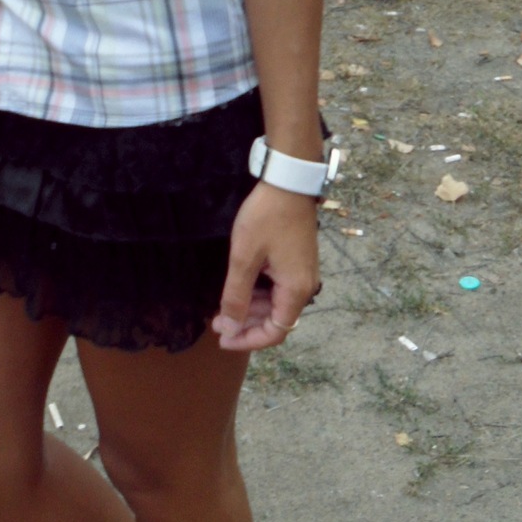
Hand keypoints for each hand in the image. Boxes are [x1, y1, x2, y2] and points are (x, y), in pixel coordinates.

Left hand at [212, 183, 320, 351]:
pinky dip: (259, 293)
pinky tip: (240, 287)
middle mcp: (305, 286)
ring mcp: (303, 273)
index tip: (223, 339)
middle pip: (276, 320)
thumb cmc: (265, 218)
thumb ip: (236, 296)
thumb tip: (231, 329)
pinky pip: (279, 288)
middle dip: (246, 324)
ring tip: (223, 307)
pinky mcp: (298, 260)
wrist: (288, 181)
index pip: (275, 332)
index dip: (248, 339)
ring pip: (276, 304)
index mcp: (295, 290)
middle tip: (216, 322)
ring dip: (251, 309)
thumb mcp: (244, 257)